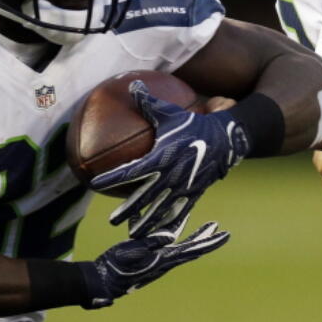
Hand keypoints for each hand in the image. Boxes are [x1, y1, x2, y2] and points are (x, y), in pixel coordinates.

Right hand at [78, 221, 229, 307]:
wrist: (101, 282)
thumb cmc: (115, 268)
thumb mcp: (131, 252)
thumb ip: (150, 243)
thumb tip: (171, 236)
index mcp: (165, 259)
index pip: (193, 250)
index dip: (210, 242)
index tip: (226, 234)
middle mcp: (164, 260)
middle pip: (191, 248)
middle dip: (205, 238)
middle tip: (218, 227)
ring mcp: (156, 260)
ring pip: (179, 244)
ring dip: (191, 233)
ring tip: (202, 222)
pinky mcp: (145, 257)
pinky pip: (161, 243)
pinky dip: (167, 233)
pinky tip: (162, 223)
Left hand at [90, 80, 249, 237]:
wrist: (226, 138)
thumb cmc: (193, 123)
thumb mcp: (170, 112)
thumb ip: (148, 102)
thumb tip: (132, 85)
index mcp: (161, 156)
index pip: (131, 170)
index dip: (112, 177)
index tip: (94, 184)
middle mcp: (171, 175)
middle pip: (145, 196)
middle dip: (128, 210)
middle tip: (112, 221)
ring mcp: (184, 187)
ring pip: (162, 209)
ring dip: (148, 223)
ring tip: (133, 235)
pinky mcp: (195, 193)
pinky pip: (180, 212)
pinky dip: (170, 224)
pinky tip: (160, 236)